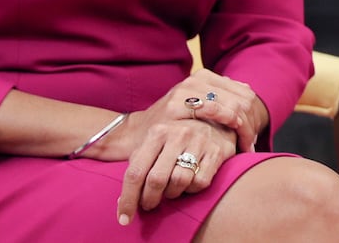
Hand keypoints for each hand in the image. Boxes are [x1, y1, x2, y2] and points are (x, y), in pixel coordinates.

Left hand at [116, 112, 235, 225]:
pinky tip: (188, 184)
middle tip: (149, 205)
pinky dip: (191, 189)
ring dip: (172, 194)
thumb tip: (122, 203)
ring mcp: (199, 141)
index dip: (128, 199)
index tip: (124, 219)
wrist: (214, 120)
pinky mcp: (217, 151)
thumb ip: (138, 166)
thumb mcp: (154, 143)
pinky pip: (200, 182)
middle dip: (150, 199)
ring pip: (179, 182)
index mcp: (157, 132)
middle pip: (156, 179)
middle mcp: (178, 134)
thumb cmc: (176, 138)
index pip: (135, 172)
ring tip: (170, 190)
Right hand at [120, 69, 268, 154]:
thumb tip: (248, 91)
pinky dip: (224, 127)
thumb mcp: (198, 106)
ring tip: (244, 147)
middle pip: (240, 100)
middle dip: (249, 125)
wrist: (136, 134)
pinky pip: (210, 111)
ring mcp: (185, 91)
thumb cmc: (173, 125)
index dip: (252, 116)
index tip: (252, 137)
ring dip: (241, 129)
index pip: (243, 93)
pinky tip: (229, 144)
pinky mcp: (175, 105)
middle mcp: (195, 80)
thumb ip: (221, 97)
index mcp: (204, 77)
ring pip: (230, 105)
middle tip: (250, 145)